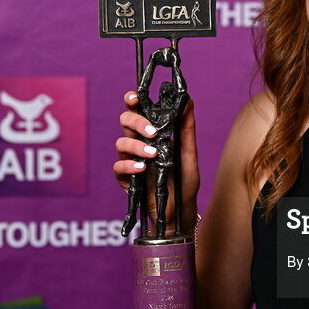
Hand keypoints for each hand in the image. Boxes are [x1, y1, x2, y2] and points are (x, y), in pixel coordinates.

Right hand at [113, 92, 199, 234]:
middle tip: (152, 132)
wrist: (180, 210)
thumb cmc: (184, 181)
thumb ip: (186, 128)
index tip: (135, 97)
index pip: (138, 111)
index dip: (132, 101)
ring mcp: (131, 161)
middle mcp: (139, 144)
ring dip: (136, 146)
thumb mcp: (189, 153)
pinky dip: (129, 166)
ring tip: (153, 154)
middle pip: (125, 122)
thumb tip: (188, 101)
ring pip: (121, 143)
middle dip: (136, 122)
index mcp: (152, 134)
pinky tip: (143, 169)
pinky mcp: (126, 179)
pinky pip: (119, 167)